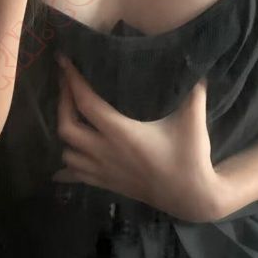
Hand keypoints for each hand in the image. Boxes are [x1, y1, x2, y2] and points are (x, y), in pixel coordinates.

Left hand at [52, 53, 222, 221]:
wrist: (189, 197)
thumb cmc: (190, 157)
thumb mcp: (193, 120)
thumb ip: (193, 91)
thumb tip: (195, 64)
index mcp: (122, 133)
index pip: (86, 103)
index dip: (71, 80)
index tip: (63, 61)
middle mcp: (105, 152)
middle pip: (66, 127)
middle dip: (62, 102)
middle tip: (66, 84)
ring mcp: (103, 170)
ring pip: (67, 153)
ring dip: (64, 133)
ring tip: (70, 114)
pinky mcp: (106, 183)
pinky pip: (75, 175)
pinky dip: (65, 165)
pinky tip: (64, 159)